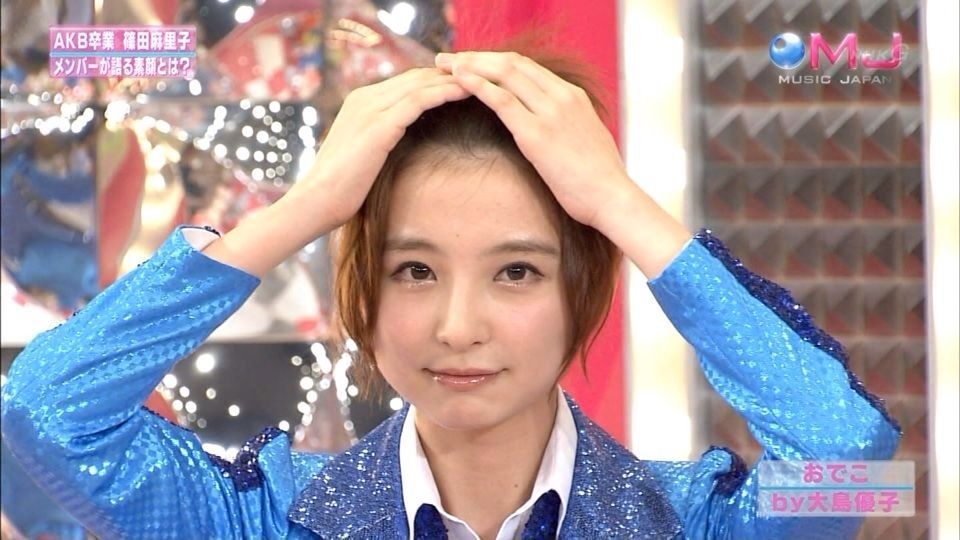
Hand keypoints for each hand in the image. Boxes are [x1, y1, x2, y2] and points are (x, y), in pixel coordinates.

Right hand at [289, 67, 469, 232]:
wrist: (316, 201)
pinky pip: (418, 101)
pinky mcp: (379, 126)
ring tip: (481, 77)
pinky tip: (466, 92)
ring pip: (420, 84)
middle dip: (449, 73)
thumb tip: (404, 144)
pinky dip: (443, 92)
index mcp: (360, 101)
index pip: (406, 82)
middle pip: (416, 76)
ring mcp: (370, 109)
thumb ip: (382, 140)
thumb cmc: (341, 187)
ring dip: (452, 78)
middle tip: (480, 74)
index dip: (436, 80)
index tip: (464, 82)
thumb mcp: (364, 154)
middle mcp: (364, 98)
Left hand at [434, 51, 634, 229]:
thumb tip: (549, 130)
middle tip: (449, 58)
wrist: (612, 197)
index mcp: (572, 95)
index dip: (495, 61)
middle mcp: (561, 96)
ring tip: (444, 65)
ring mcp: (550, 112)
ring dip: (470, 65)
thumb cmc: (599, 178)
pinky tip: (458, 80)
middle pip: (512, 62)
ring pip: (504, 73)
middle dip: (476, 57)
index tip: (472, 64)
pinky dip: (477, 84)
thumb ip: (566, 126)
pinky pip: (502, 99)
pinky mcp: (536, 134)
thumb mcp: (584, 139)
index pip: (527, 66)